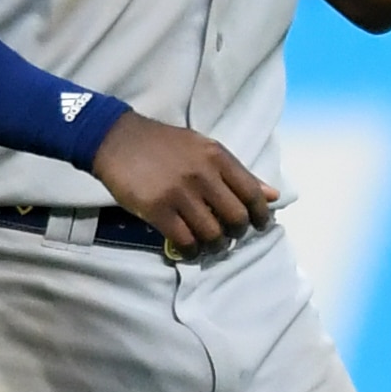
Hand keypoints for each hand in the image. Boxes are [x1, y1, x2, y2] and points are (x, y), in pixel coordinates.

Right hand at [90, 111, 275, 248]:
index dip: (260, 215)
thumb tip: (273, 195)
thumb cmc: (164, 144)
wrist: (117, 139)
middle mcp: (203, 175)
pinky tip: (190, 250)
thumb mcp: (205, 148)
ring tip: (210, 244)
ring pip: (212, 234)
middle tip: (230, 235)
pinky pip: (185, 241)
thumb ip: (238, 173)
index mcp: (218, 157)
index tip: (259, 225)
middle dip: (237, 233)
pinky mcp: (157, 209)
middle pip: (235, 218)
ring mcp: (179, 193)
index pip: (252, 193)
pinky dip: (191, 252)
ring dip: (215, 245)